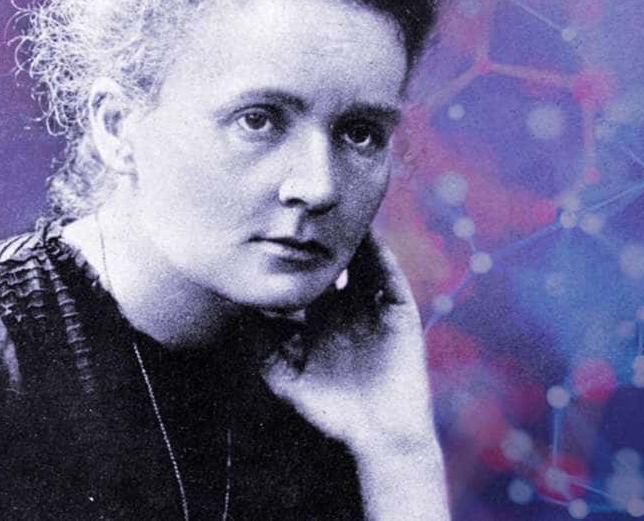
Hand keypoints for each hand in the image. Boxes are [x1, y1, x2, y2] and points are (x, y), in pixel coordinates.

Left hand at [262, 233, 449, 519]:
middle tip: (301, 208)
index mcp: (320, 318)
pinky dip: (379, 256)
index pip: (304, 277)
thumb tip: (244, 308)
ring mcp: (374, 307)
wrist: (379, 435)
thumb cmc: (331, 411)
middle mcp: (347, 307)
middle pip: (332, 261)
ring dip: (352, 238)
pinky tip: (367, 238)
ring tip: (334, 211)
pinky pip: (389, 278)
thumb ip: (263, 345)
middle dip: (319, 237)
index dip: (290, 256)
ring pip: (362, 262)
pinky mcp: (399, 313)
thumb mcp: (286, 376)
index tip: (268, 230)